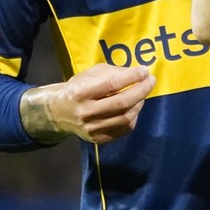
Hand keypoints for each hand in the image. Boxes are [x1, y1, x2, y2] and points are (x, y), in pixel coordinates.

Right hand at [20, 63, 155, 144]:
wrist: (59, 112)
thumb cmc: (78, 87)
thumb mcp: (90, 74)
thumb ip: (113, 73)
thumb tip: (138, 73)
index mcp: (80, 93)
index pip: (111, 84)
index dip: (131, 77)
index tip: (144, 70)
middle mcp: (85, 113)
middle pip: (121, 103)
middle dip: (141, 90)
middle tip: (151, 81)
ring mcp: (92, 129)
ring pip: (125, 117)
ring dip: (139, 103)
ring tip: (142, 93)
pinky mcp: (98, 139)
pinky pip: (124, 129)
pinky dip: (134, 116)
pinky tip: (134, 107)